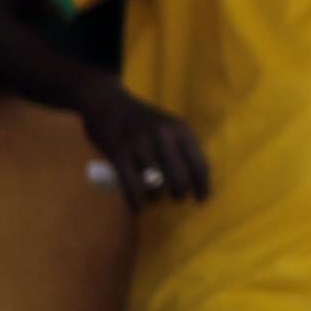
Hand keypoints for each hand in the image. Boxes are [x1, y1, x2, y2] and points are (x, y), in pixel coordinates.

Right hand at [78, 85, 212, 209]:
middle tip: (175, 198)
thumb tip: (194, 182)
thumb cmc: (140, 121)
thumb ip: (179, 148)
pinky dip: (136, 201)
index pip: (199, 164)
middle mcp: (163, 135)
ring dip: (156, 198)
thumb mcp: (166, 127)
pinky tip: (137, 208)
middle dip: (179, 194)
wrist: (107, 103)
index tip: (201, 200)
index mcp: (180, 129)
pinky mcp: (119, 152)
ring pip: (156, 185)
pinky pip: (131, 186)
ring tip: (153, 199)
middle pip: (180, 178)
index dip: (202, 186)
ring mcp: (140, 143)